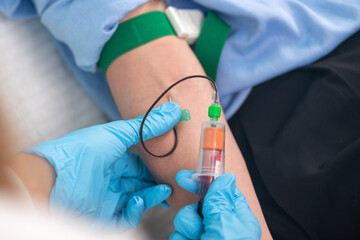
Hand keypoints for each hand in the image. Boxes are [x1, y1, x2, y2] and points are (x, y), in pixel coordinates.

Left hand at [25, 102, 180, 230]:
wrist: (53, 178)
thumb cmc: (81, 151)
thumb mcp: (117, 134)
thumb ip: (146, 126)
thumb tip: (173, 111)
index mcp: (110, 158)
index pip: (138, 163)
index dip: (154, 164)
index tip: (171, 162)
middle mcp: (109, 178)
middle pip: (140, 182)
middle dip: (157, 182)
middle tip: (174, 180)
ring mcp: (106, 198)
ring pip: (137, 200)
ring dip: (152, 196)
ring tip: (165, 190)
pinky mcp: (103, 217)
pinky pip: (125, 217)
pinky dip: (135, 210)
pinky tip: (138, 200)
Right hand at [170, 170, 260, 239]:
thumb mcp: (225, 226)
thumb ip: (221, 201)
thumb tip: (225, 177)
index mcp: (239, 219)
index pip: (221, 190)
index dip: (204, 181)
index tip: (186, 177)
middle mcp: (222, 228)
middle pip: (199, 204)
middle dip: (192, 214)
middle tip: (197, 225)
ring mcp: (206, 236)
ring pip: (185, 220)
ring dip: (186, 230)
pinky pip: (177, 235)